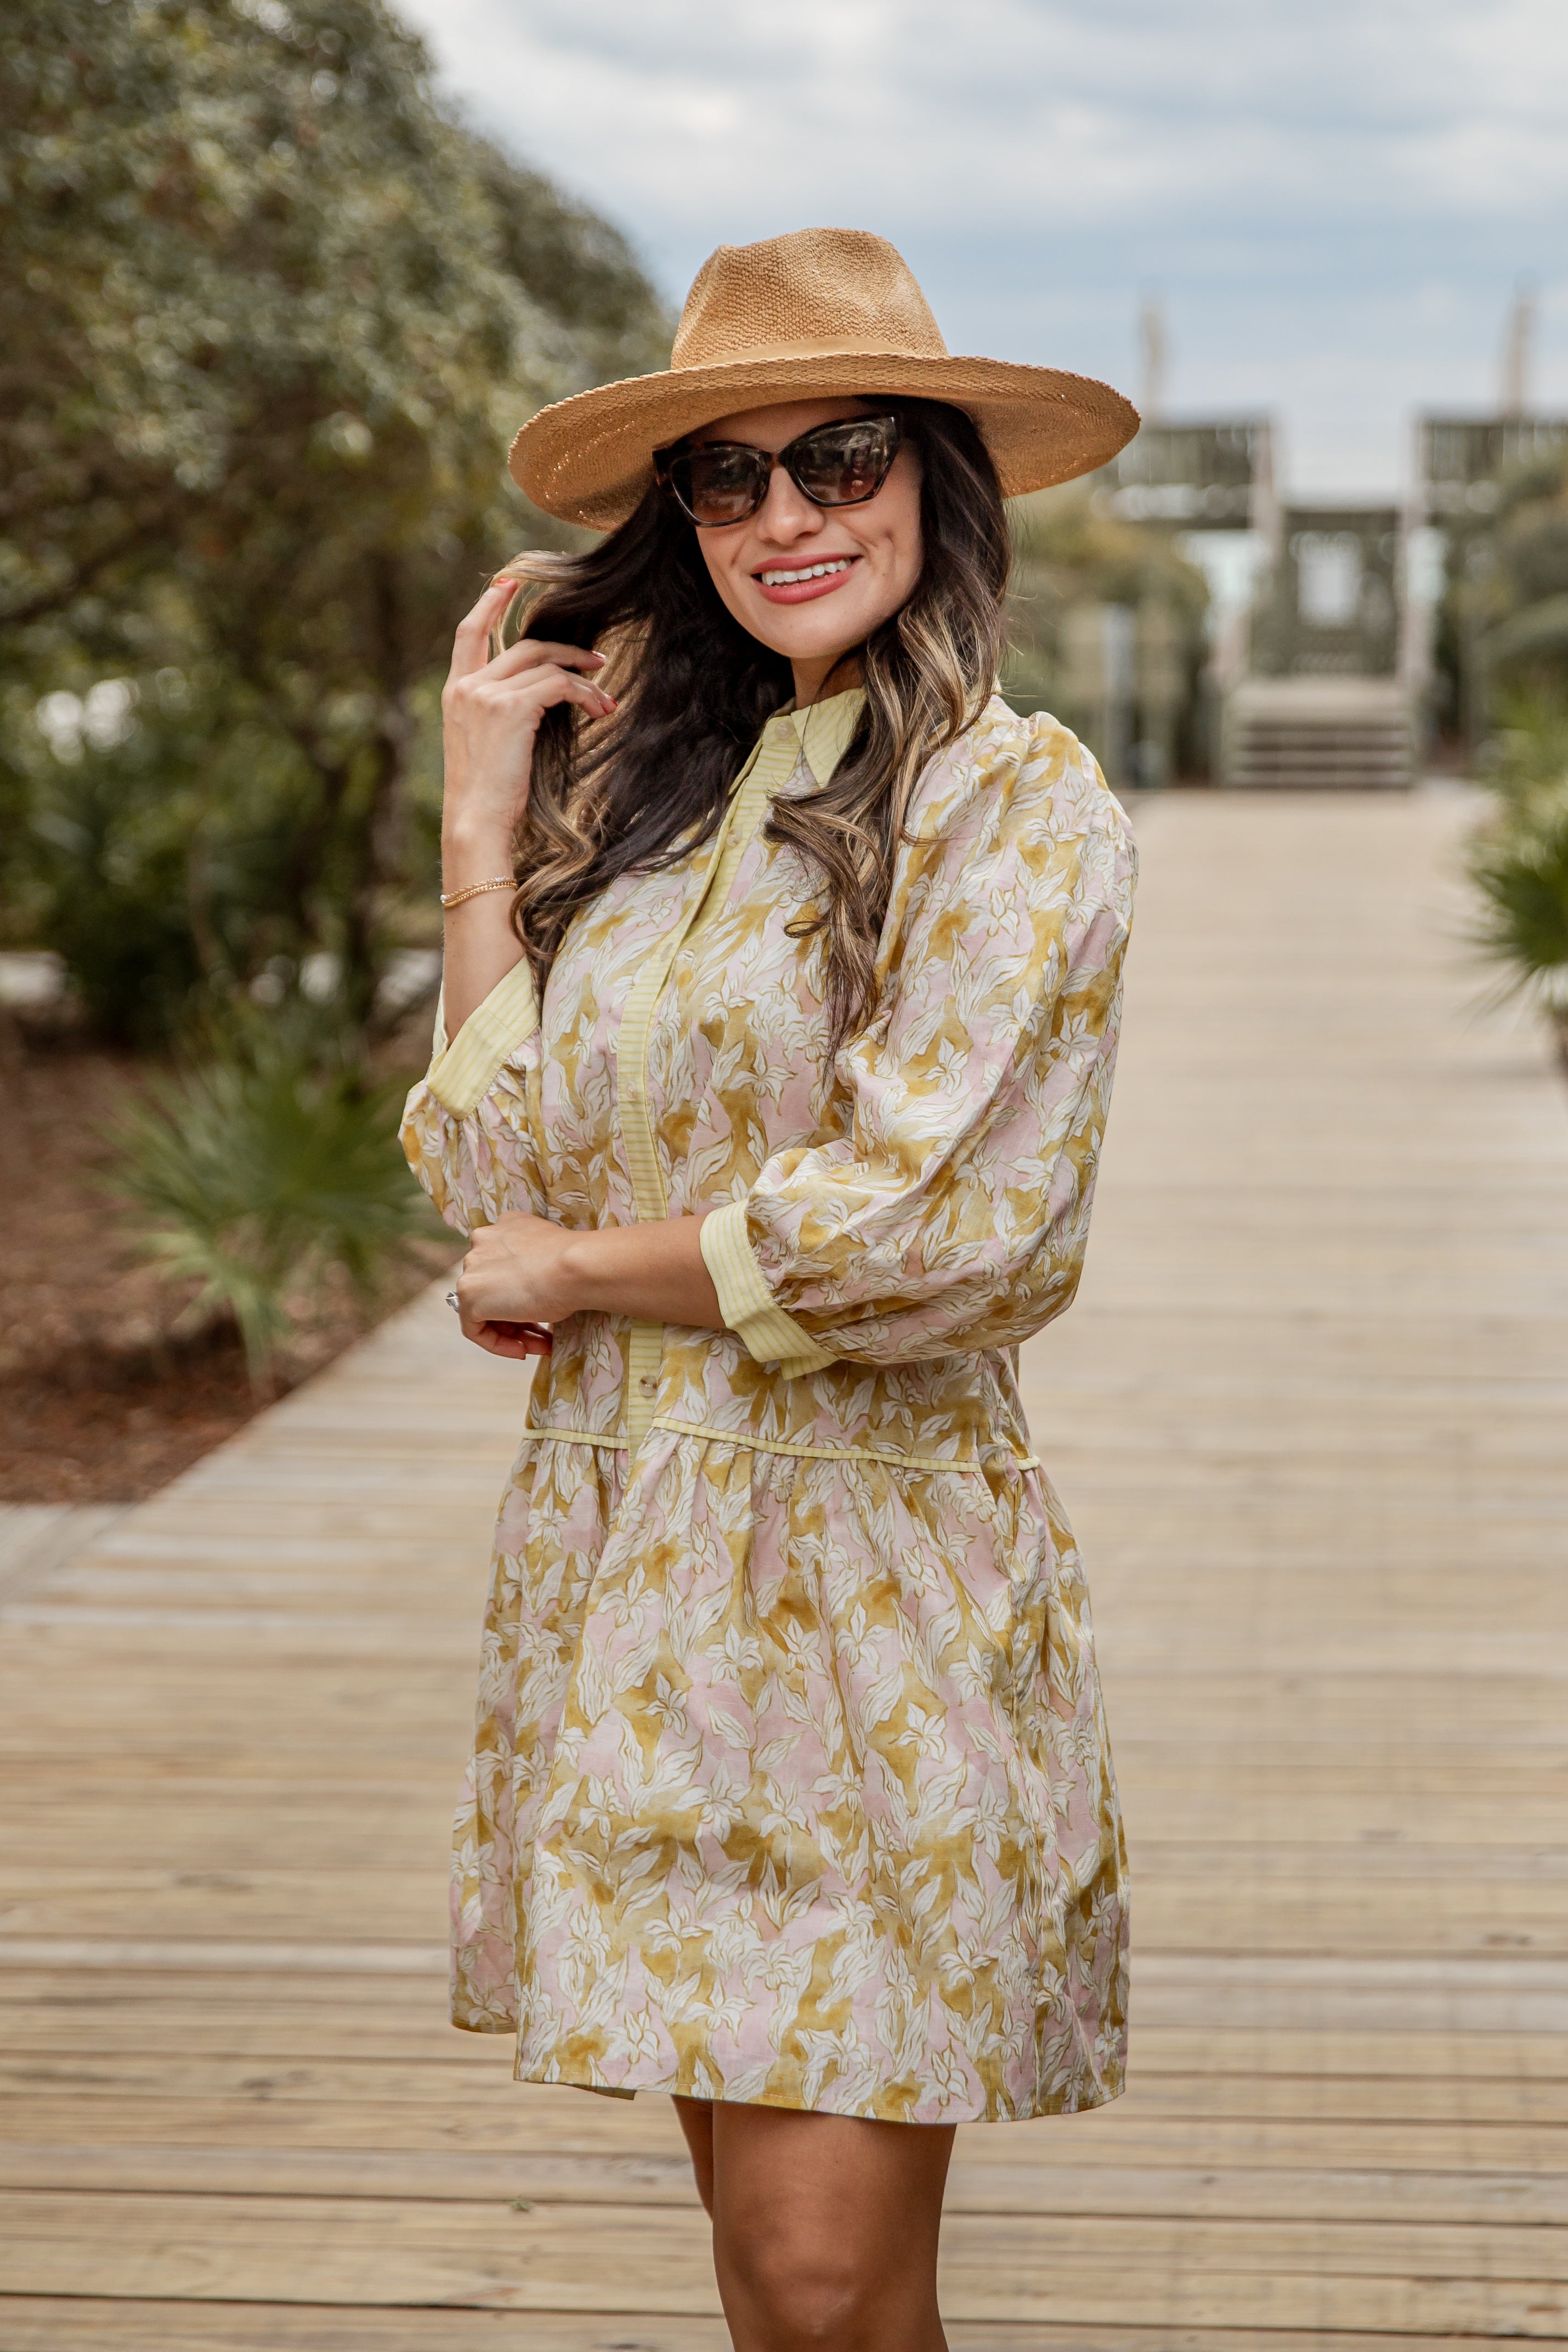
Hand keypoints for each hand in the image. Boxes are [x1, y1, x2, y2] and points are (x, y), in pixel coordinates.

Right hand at [440, 578, 615, 850]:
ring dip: (583, 677)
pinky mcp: (511, 708)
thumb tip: (541, 699)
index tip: (506, 583)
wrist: (475, 823)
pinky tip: (600, 710)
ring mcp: (486, 694)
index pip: (468, 634)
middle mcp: (467, 687)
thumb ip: (501, 715)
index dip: (487, 604)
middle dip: (565, 649)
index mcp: (455, 693)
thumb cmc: (487, 797)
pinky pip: (558, 684)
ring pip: (546, 664)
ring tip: (606, 698)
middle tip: (597, 661)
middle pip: (523, 645)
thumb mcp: (487, 747)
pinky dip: (584, 694)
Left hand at [455, 1211, 577, 1361]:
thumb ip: (532, 1270)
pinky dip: (498, 1344)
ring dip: (514, 1333)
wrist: (576, 1267)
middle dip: (519, 1317)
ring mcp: (471, 1266)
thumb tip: (532, 1296)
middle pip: (493, 1289)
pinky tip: (524, 1350)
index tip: (544, 1313)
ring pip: (485, 1310)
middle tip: (544, 1336)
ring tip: (540, 1346)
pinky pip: (475, 1329)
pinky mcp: (468, 1294)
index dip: (524, 1295)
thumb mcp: (550, 1259)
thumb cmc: (575, 1264)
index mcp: (505, 1226)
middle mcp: (483, 1240)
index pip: (504, 1267)